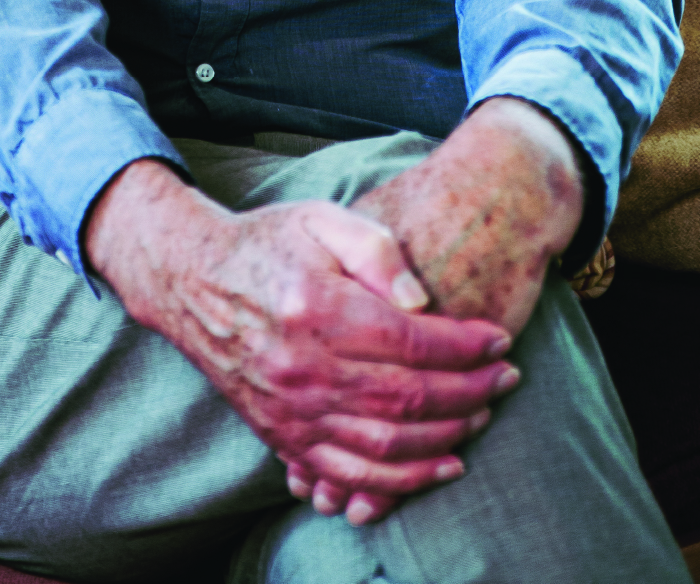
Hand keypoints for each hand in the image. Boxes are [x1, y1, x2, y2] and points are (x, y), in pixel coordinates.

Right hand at [82, 159, 519, 521]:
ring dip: (444, 439)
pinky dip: (399, 481)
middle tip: (506, 380)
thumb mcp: (321, 218)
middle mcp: (303, 368)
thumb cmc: (268, 243)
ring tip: (482, 416)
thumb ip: (376, 249)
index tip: (500, 341)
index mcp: (317, 309)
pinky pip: (348, 475)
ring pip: (384, 446)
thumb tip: (422, 302)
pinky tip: (439, 464)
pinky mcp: (281, 437)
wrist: (193, 281)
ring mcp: (290, 411)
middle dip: (468, 394)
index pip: (411, 341)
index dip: (465, 346)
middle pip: (406, 399)